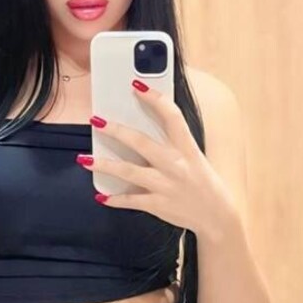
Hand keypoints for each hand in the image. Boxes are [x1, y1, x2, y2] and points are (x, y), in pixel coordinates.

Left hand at [78, 81, 237, 238]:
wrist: (217, 217)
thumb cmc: (205, 183)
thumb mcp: (195, 157)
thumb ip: (174, 143)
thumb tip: (144, 126)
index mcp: (187, 149)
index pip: (172, 116)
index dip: (154, 99)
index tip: (136, 86)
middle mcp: (175, 165)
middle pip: (141, 142)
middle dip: (116, 131)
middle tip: (96, 120)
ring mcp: (165, 186)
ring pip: (128, 172)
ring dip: (104, 165)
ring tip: (84, 159)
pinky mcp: (158, 205)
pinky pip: (131, 200)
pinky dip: (114, 199)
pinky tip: (101, 195)